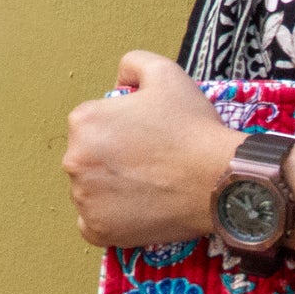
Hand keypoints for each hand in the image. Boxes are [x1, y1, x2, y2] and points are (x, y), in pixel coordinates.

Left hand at [62, 50, 240, 248]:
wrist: (219, 180)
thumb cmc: (194, 130)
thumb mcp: (167, 73)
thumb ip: (133, 64)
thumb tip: (119, 80)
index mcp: (84, 121)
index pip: (92, 126)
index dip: (122, 131)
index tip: (147, 139)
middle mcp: (74, 160)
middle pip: (88, 159)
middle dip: (112, 161)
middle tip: (151, 164)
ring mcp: (85, 199)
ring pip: (90, 192)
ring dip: (112, 191)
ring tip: (150, 188)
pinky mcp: (99, 230)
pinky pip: (94, 226)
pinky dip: (112, 221)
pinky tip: (139, 211)